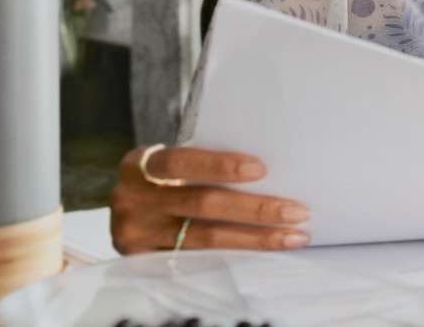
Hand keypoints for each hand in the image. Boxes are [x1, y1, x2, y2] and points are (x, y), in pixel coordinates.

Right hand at [109, 145, 311, 253]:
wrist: (125, 209)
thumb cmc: (164, 178)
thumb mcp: (170, 162)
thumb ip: (202, 163)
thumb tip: (268, 170)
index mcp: (140, 165)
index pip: (182, 163)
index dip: (220, 165)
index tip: (261, 169)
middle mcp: (134, 200)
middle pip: (202, 205)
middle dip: (255, 209)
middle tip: (298, 211)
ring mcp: (137, 235)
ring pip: (205, 239)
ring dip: (255, 238)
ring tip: (294, 236)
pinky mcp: (145, 262)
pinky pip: (198, 261)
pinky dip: (236, 257)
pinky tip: (265, 255)